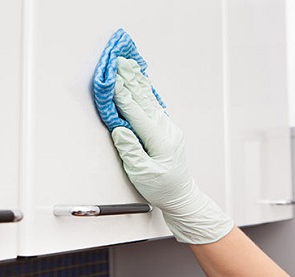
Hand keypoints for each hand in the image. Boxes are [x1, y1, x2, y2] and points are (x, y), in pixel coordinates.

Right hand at [110, 57, 232, 243]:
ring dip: (136, 81)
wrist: (181, 196)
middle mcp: (166, 130)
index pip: (136, 113)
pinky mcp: (166, 129)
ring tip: (127, 65)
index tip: (112, 79)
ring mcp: (168, 128)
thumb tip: (120, 130)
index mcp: (160, 140)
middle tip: (118, 62)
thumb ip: (130, 150)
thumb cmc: (162, 189)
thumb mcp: (142, 174)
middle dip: (129, 79)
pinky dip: (144, 92)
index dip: (122, 95)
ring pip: (149, 100)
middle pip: (143, 100)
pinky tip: (140, 83)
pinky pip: (153, 106)